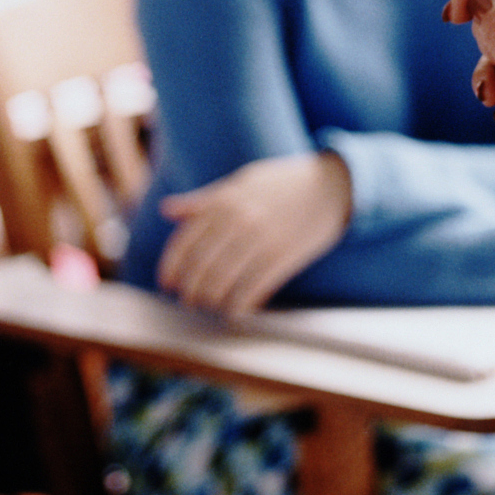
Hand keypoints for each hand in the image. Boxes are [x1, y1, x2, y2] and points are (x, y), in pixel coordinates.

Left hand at [157, 153, 352, 314]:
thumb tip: (166, 209)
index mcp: (223, 201)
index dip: (171, 267)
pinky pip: (253, 288)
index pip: (184, 241)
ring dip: (212, 300)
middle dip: (190, 289)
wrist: (328, 186)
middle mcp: (237, 220)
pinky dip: (240, 304)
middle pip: (201, 265)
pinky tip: (236, 310)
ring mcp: (260, 239)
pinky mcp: (282, 256)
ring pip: (223, 280)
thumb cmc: (280, 184)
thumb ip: (203, 200)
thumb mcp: (239, 183)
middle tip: (188, 301)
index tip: (167, 284)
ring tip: (209, 306)